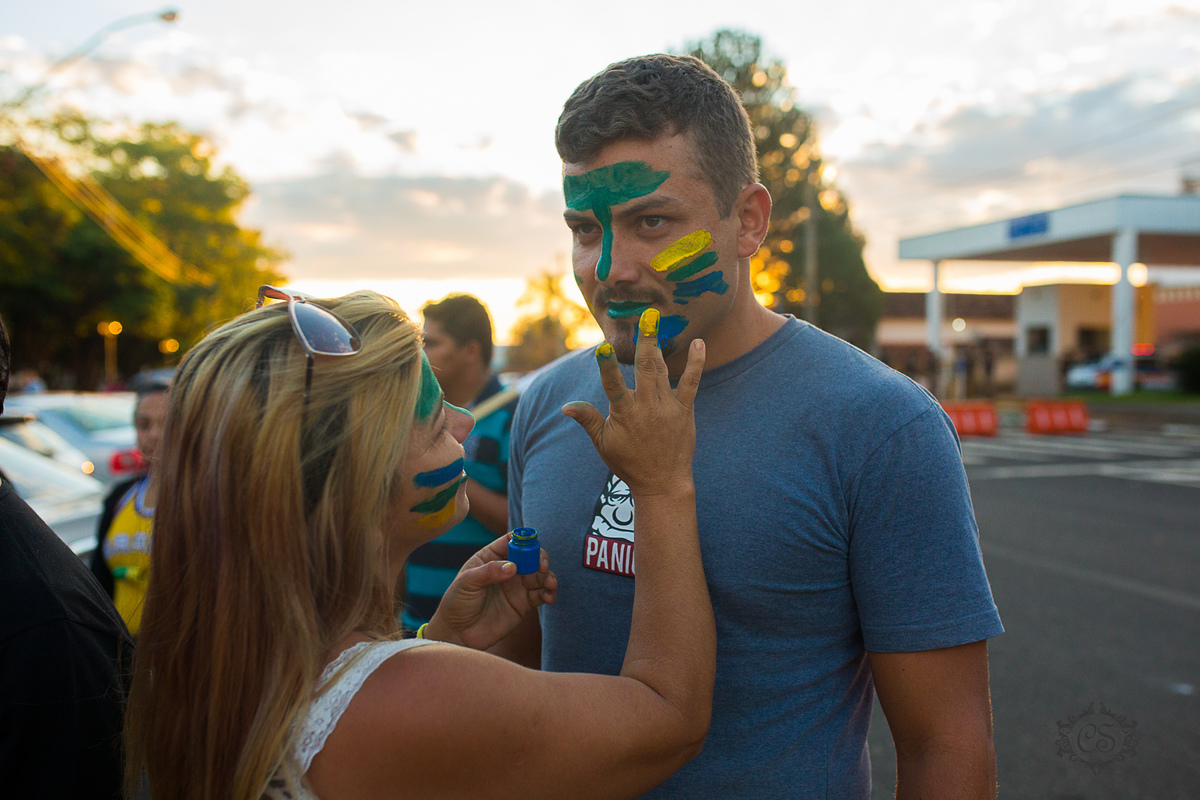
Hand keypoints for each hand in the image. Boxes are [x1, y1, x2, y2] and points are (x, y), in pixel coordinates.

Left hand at [425, 534, 557, 650]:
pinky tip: (549, 597)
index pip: (512, 541)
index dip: (524, 541)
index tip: (531, 548)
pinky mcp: (524, 604)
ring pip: (539, 575)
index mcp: (491, 557)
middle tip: (542, 567)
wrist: (458, 634)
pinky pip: (541, 594)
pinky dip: (549, 593)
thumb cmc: (457, 603)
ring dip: (548, 577)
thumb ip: (489, 572)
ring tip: (550, 584)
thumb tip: (513, 567)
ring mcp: (517, 586)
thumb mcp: (466, 583)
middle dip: (540, 559)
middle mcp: (507, 569)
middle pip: (531, 556)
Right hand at [562, 309, 703, 496]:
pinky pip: (691, 382)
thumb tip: (565, 407)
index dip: (607, 366)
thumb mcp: (603, 443)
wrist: (663, 483)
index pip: (612, 385)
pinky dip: (696, 362)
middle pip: (644, 369)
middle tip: (645, 317)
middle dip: (644, 342)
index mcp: (623, 414)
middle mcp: (646, 407)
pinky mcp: (684, 410)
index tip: (603, 347)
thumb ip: (588, 420)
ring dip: (658, 346)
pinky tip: (700, 343)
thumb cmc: (629, 463)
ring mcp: (667, 407)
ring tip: (656, 321)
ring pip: (661, 370)